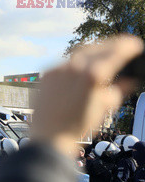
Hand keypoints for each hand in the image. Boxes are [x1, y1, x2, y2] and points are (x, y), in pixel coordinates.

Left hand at [31, 35, 142, 156]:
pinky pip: (65, 63)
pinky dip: (77, 63)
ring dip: (94, 53)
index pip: (114, 53)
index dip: (127, 47)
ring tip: (104, 55)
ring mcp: (58, 69)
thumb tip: (128, 81)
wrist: (49, 135)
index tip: (134, 45)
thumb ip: (117, 90)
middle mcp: (74, 68)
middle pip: (97, 49)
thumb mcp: (103, 108)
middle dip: (111, 46)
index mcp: (92, 75)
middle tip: (122, 46)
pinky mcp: (47, 74)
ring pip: (79, 54)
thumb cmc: (77, 126)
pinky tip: (82, 68)